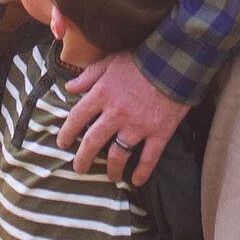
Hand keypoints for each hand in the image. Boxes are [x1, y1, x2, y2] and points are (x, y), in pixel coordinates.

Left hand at [56, 48, 184, 188]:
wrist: (177, 60)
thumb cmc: (142, 58)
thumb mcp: (111, 61)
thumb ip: (89, 76)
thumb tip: (70, 87)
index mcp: (102, 93)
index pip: (77, 117)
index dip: (67, 132)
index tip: (62, 143)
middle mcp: (116, 113)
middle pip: (93, 141)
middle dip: (83, 158)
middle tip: (79, 168)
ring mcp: (138, 125)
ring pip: (119, 155)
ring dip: (112, 169)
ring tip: (109, 177)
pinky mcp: (159, 133)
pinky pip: (149, 159)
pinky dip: (142, 172)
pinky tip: (136, 181)